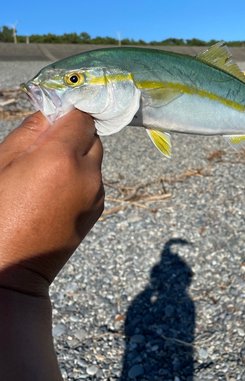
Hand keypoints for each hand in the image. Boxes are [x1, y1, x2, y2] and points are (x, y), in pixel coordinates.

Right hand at [0, 110, 103, 295]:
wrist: (12, 268)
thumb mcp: (2, 163)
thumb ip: (30, 131)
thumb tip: (51, 111)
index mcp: (61, 158)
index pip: (81, 116)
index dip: (68, 112)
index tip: (55, 114)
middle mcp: (87, 173)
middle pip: (92, 135)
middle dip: (73, 134)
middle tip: (46, 146)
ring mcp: (96, 193)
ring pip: (95, 157)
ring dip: (78, 155)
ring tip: (48, 173)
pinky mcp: (99, 208)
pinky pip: (94, 179)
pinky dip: (81, 175)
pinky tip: (56, 191)